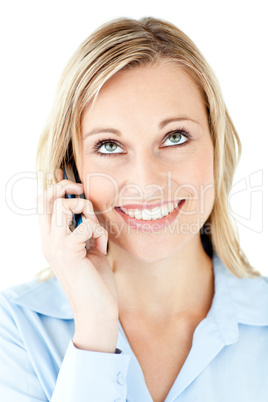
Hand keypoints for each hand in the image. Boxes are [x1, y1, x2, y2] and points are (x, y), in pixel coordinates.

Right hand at [36, 169, 118, 351]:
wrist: (97, 311)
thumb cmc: (96, 281)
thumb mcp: (89, 249)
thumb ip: (85, 229)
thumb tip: (88, 207)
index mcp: (51, 241)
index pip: (42, 205)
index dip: (55, 188)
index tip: (74, 186)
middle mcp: (48, 242)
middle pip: (47, 198)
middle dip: (68, 188)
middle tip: (82, 192)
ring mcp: (55, 247)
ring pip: (64, 206)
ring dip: (87, 211)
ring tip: (96, 232)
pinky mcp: (68, 252)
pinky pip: (86, 225)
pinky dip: (99, 233)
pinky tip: (102, 248)